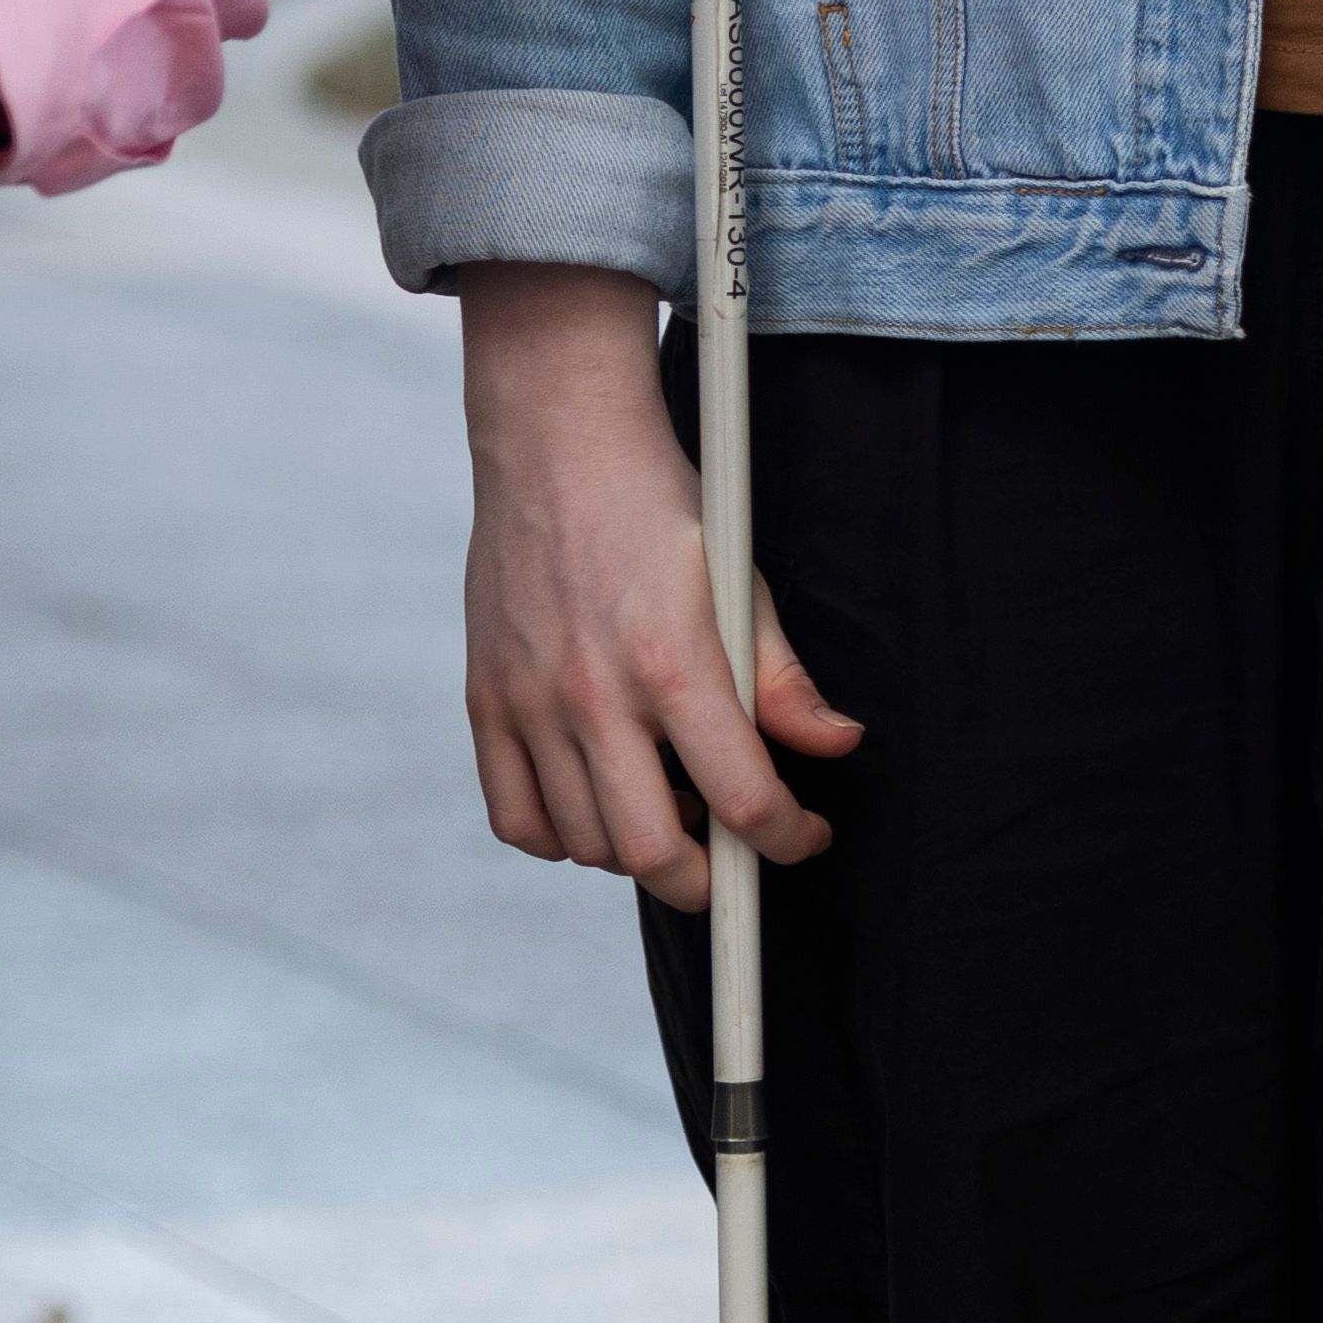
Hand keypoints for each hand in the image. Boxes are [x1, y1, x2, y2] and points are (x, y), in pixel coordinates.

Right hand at [455, 270, 856, 910]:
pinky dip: (559, 838)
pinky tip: (595, 805)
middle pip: (651, 852)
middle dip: (707, 881)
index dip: (785, 838)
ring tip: (669, 810)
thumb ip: (783, 676)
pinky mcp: (487, 700)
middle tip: (731, 859)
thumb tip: (836, 745)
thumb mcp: (740, 576)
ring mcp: (530, 703)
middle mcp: (594, 694)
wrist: (556, 441)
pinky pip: (516, 817)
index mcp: (672, 662)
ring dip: (636, 853)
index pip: (742, 798)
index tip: (800, 836)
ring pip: (584, 844)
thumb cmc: (656, 502)